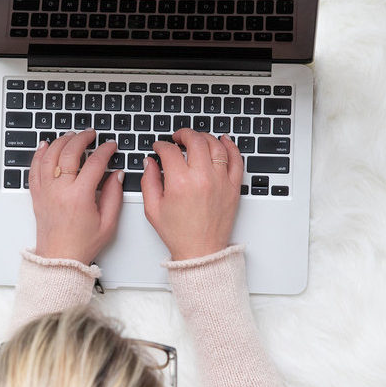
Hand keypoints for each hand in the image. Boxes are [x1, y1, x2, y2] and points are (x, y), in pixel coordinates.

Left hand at [29, 130, 123, 265]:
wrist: (59, 260)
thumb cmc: (82, 245)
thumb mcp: (108, 223)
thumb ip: (113, 196)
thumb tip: (116, 175)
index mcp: (80, 197)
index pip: (95, 163)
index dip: (105, 150)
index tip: (111, 146)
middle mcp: (60, 190)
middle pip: (70, 152)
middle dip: (83, 138)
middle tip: (91, 134)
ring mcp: (46, 191)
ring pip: (50, 156)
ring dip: (61, 141)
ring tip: (71, 135)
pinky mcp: (37, 195)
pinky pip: (34, 169)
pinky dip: (39, 154)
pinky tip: (46, 145)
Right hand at [141, 130, 242, 260]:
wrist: (200, 252)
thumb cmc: (179, 234)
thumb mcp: (153, 209)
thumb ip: (149, 181)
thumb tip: (150, 162)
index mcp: (180, 183)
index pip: (170, 151)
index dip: (161, 146)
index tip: (159, 148)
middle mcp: (203, 178)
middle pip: (195, 140)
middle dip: (184, 134)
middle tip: (178, 138)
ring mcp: (221, 181)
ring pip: (216, 145)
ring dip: (205, 137)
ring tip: (197, 139)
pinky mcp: (233, 187)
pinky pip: (236, 159)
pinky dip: (230, 146)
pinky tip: (223, 141)